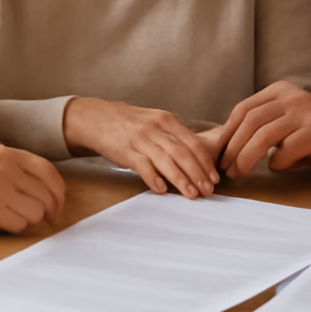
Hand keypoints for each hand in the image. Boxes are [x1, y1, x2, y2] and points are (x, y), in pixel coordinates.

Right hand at [0, 142, 65, 236]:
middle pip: (45, 194)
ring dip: (29, 222)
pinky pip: (19, 224)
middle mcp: (0, 166)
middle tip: (43, 223)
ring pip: (36, 211)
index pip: (46, 170)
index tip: (58, 207)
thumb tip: (48, 184)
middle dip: (48, 212)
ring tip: (12, 221)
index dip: (58, 192)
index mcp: (2, 152)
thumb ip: (10, 162)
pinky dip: (13, 229)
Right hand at [63, 97, 218, 197]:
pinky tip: (162, 189)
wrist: (96, 117)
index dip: (205, 162)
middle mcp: (156, 128)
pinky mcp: (125, 150)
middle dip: (198, 173)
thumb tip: (195, 156)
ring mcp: (140, 139)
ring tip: (192, 194)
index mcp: (166, 120)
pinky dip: (154, 178)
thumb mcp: (154, 121)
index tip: (214, 177)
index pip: (193, 143)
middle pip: (183, 153)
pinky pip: (143, 165)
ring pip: (166, 160)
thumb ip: (172, 135)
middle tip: (208, 190)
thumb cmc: (128, 123)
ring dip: (181, 179)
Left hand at [217, 81, 310, 177]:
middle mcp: (292, 97)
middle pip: (250, 122)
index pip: (244, 109)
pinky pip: (286, 150)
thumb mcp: (285, 122)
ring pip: (264, 136)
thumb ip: (261, 127)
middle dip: (233, 148)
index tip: (218, 153)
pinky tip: (276, 167)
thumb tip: (226, 148)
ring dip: (246, 158)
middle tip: (225, 168)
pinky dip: (276, 163)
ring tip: (237, 173)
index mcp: (280, 91)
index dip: (227, 133)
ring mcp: (306, 112)